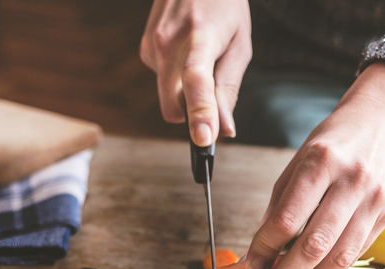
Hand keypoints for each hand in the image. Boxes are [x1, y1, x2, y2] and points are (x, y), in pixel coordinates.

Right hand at [140, 0, 251, 145]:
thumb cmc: (223, 6)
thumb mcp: (239, 44)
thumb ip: (229, 89)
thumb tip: (224, 129)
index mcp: (200, 37)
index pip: (197, 81)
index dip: (200, 113)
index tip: (203, 139)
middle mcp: (169, 42)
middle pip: (173, 106)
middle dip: (192, 116)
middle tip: (214, 109)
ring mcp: (152, 46)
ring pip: (168, 97)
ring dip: (185, 93)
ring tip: (202, 59)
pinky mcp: (145, 50)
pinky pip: (163, 82)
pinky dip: (176, 78)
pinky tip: (186, 52)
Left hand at [245, 63, 384, 268]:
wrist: (384, 120)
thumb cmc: (332, 143)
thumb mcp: (297, 164)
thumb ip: (278, 208)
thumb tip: (258, 254)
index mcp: (321, 162)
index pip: (287, 219)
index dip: (264, 250)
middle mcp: (352, 181)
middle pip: (313, 246)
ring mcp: (374, 200)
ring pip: (338, 258)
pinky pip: (354, 254)